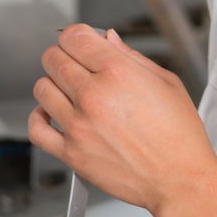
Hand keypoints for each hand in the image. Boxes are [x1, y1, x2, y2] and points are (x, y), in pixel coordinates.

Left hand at [29, 24, 216, 216]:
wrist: (178, 180)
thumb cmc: (179, 138)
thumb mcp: (166, 83)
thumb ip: (131, 57)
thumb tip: (108, 40)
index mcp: (118, 73)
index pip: (74, 37)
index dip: (75, 36)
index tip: (80, 43)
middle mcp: (93, 97)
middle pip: (53, 59)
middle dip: (62, 57)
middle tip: (74, 66)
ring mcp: (79, 126)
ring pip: (42, 89)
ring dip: (52, 85)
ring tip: (67, 92)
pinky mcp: (72, 153)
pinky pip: (37, 128)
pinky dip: (39, 118)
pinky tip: (52, 115)